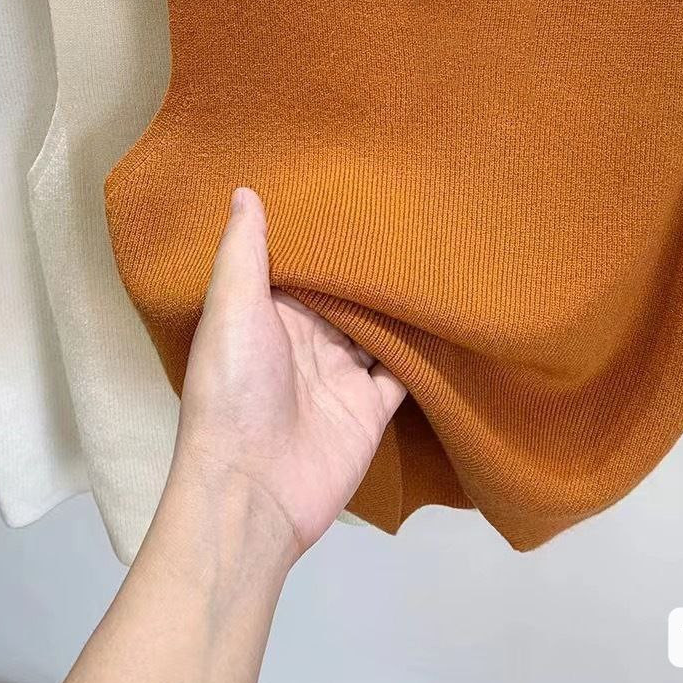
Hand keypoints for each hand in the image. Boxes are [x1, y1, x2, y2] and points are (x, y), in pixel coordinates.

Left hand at [171, 187, 405, 568]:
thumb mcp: (231, 310)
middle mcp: (306, 341)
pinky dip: (425, 349)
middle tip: (412, 214)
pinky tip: (450, 313)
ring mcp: (342, 375)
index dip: (324, 235)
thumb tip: (243, 190)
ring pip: (379, 328)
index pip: (302, 266)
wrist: (254, 492)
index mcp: (267, 315)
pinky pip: (405, 370)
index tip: (355, 191)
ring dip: (401, 303)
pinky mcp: (372, 406)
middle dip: (371, 266)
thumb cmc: (233, 390)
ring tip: (439, 253)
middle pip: (346, 296)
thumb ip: (244, 253)